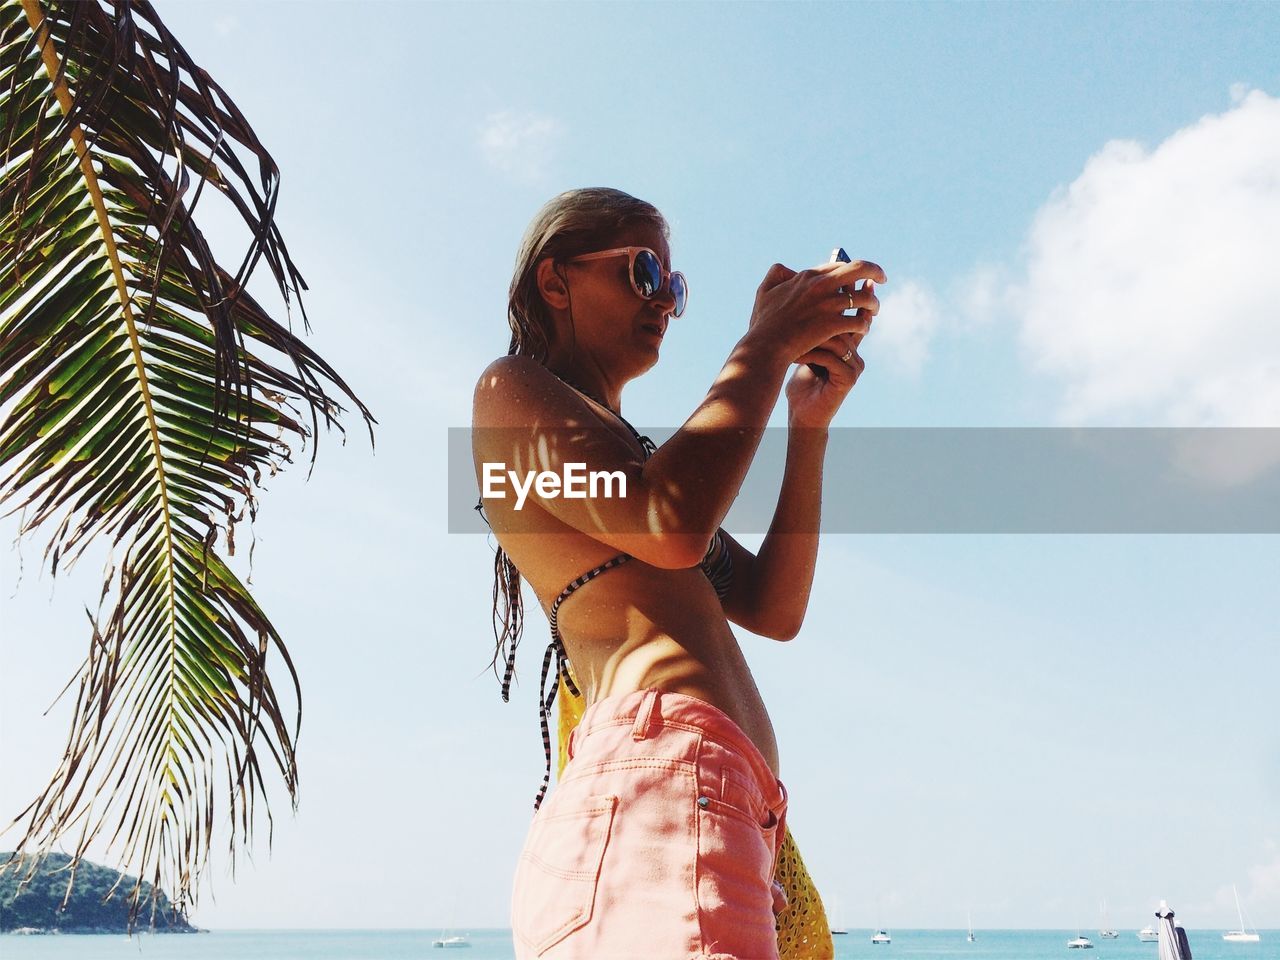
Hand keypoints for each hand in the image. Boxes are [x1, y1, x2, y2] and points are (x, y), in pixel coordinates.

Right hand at [747, 258, 884, 365]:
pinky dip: (864, 325)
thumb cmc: (763, 324)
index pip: (838, 265)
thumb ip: (775, 275)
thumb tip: (787, 268)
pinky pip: (859, 321)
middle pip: (859, 269)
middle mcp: (821, 285)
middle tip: (882, 278)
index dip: (852, 269)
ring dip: (873, 304)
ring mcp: (828, 304)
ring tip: (874, 311)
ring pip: (864, 298)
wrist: (766, 346)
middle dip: (875, 271)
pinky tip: (863, 330)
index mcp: (807, 276)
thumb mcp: (764, 292)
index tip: (859, 275)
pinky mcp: (833, 324)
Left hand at [785, 281, 876, 427]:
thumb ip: (811, 329)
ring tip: (793, 332)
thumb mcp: (807, 350)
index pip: (852, 316)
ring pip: (838, 339)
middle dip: (829, 311)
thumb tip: (802, 296)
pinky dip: (812, 354)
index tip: (833, 282)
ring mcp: (855, 366)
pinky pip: (832, 358)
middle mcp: (856, 353)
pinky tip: (796, 353)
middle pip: (848, 324)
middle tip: (812, 298)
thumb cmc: (803, 381)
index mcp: (848, 345)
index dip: (845, 299)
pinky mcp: (849, 379)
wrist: (804, 413)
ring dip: (813, 335)